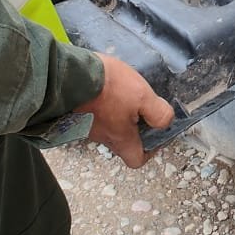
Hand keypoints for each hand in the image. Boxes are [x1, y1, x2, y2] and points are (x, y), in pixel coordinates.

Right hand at [75, 53, 173, 167]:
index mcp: (120, 138)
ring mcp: (85, 127)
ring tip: (122, 92)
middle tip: (139, 106)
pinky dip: (102, 105)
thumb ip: (158, 113)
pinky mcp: (74, 114)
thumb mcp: (142, 96)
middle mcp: (102, 137)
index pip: (136, 160)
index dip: (149, 151)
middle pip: (122, 142)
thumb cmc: (107, 87)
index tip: (154, 134)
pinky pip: (94, 115)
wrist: (69, 74)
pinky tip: (106, 88)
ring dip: (117, 114)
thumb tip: (166, 124)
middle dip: (134, 128)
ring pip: (107, 127)